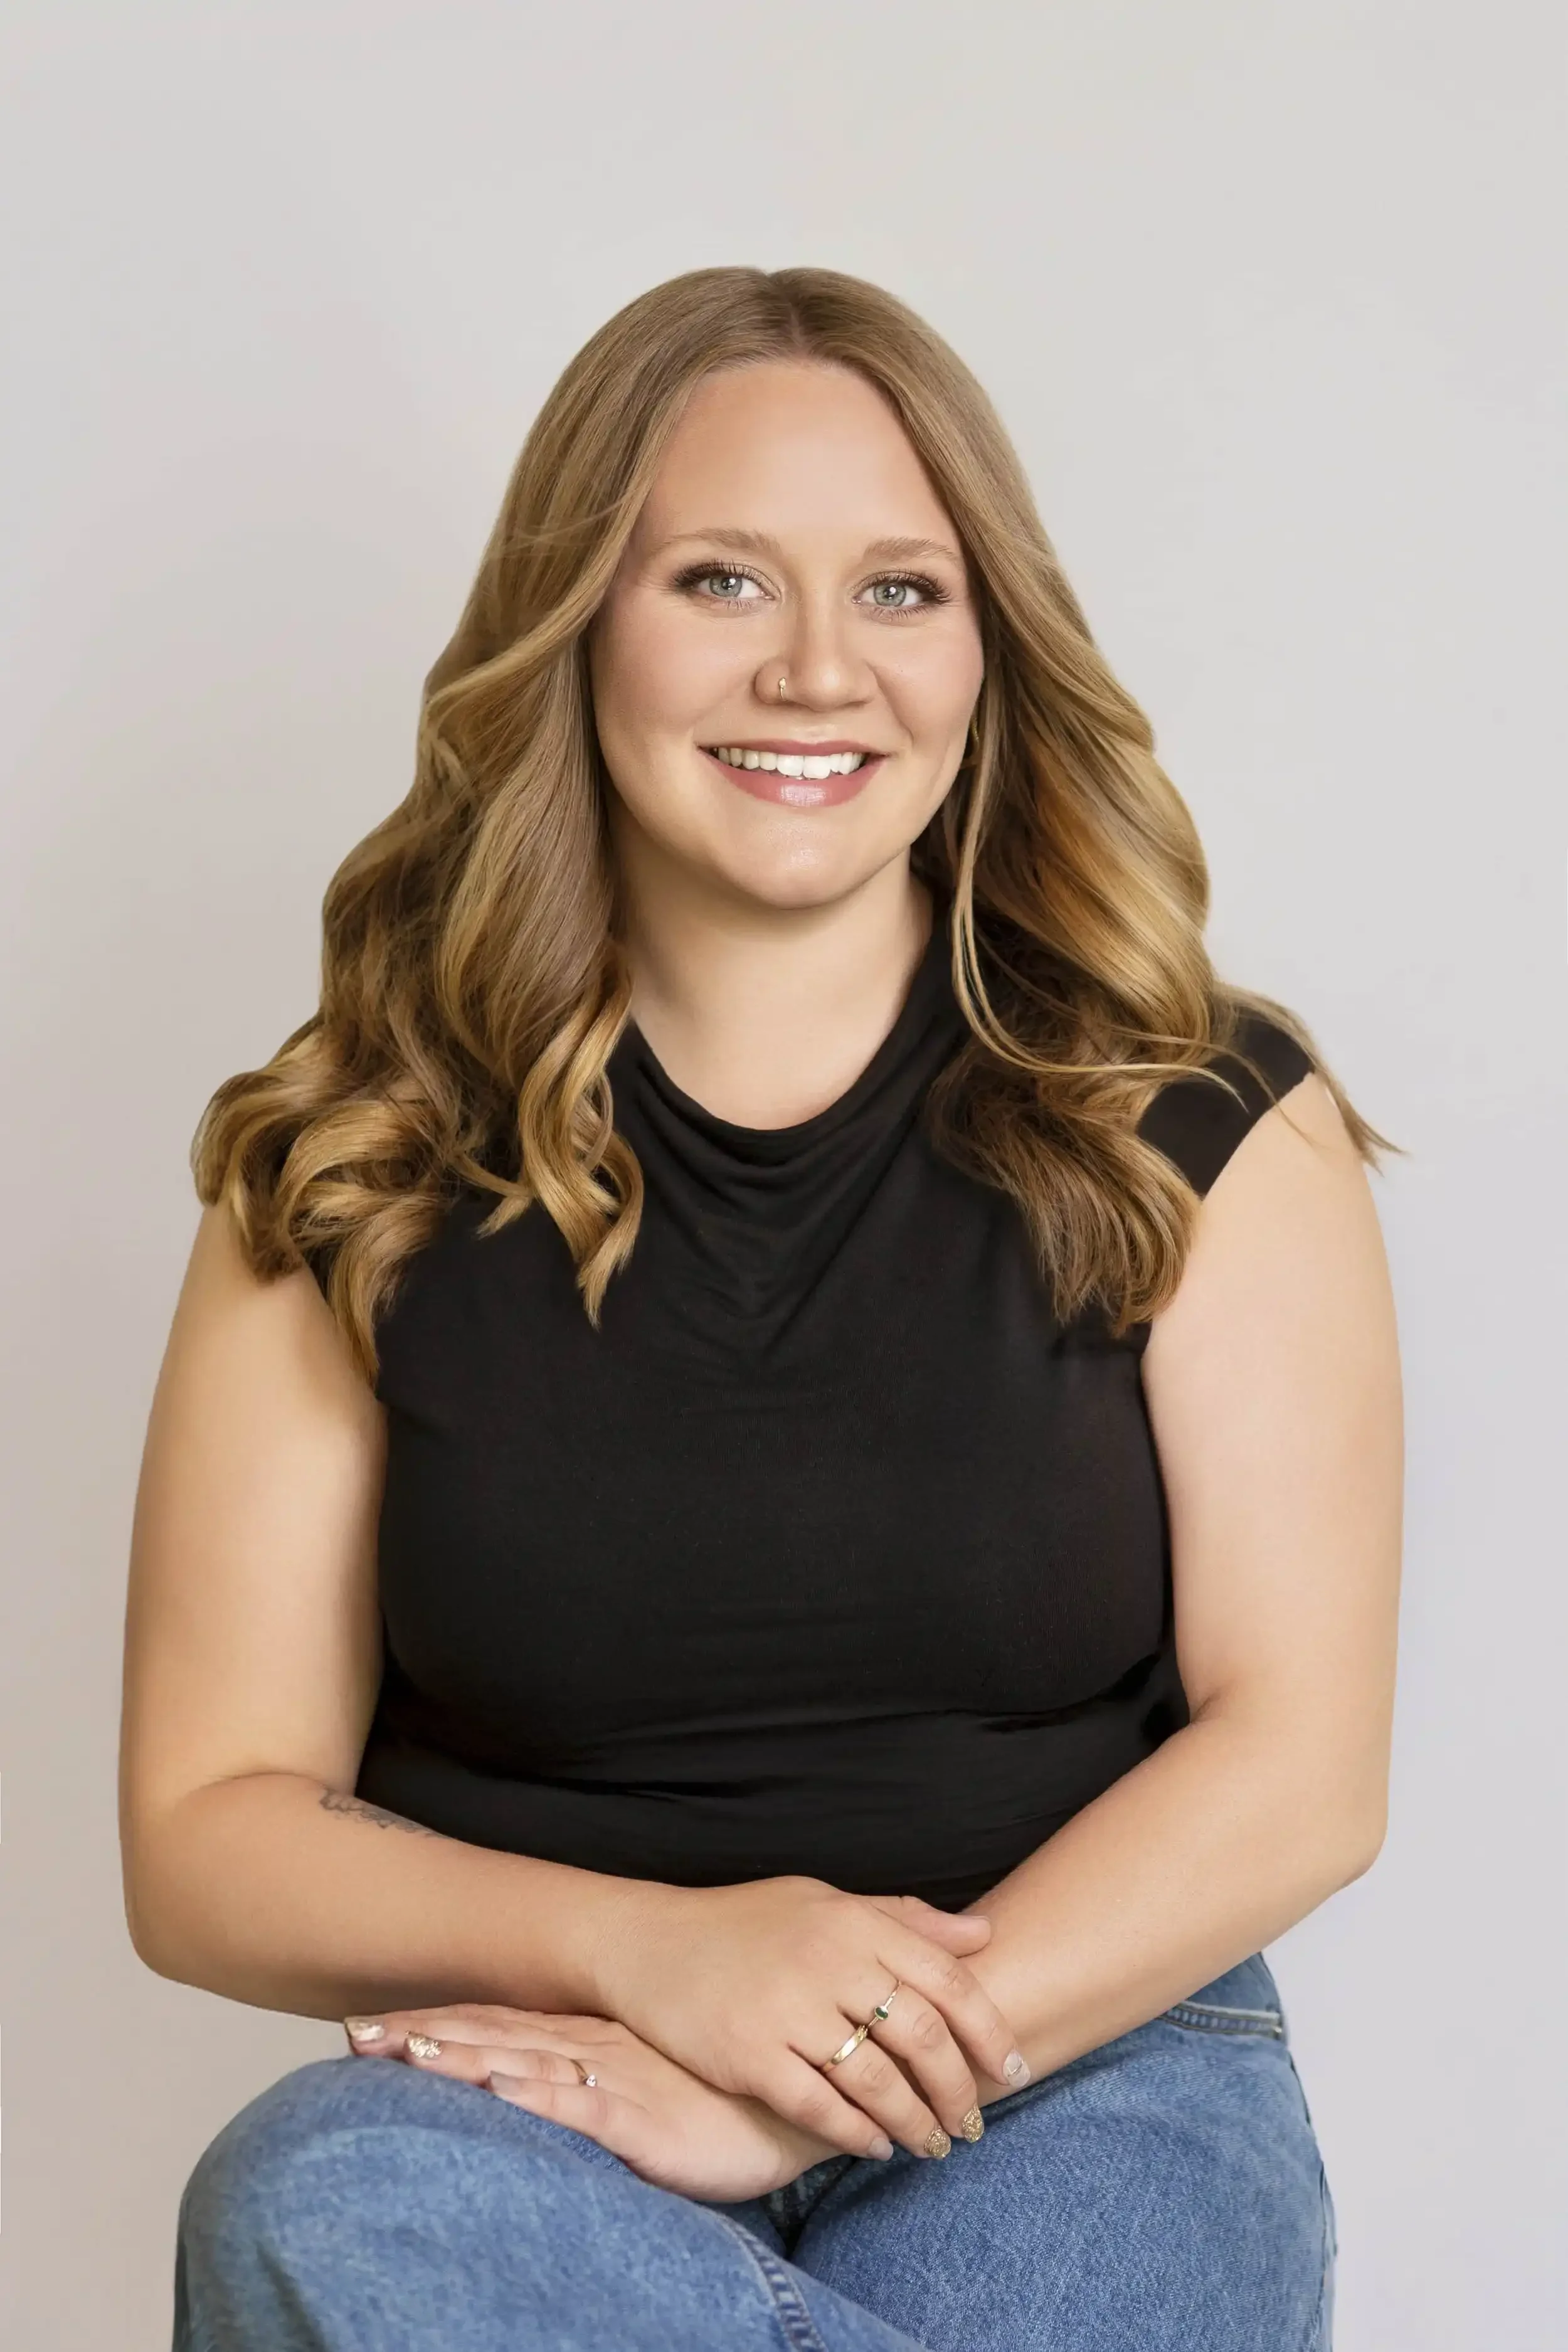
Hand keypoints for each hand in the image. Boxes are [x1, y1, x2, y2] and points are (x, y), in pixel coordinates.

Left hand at [344, 2002, 843, 2201]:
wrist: (797, 2099)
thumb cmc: (725, 2096)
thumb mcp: (648, 2084)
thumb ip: (600, 2076)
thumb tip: (544, 2074)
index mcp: (589, 2041)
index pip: (497, 2025)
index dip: (434, 2022)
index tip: (367, 2024)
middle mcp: (590, 2051)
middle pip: (489, 2038)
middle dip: (419, 2036)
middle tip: (350, 2033)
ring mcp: (612, 2082)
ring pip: (518, 2066)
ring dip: (457, 2057)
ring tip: (398, 2050)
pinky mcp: (639, 2122)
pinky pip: (577, 2109)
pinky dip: (532, 2096)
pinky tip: (493, 2090)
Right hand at [590, 1876, 1028, 2161]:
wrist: (647, 1942)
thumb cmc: (744, 1923)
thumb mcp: (824, 1902)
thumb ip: (902, 1920)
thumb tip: (982, 1937)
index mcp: (853, 1921)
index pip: (947, 1979)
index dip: (989, 2030)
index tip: (1016, 2068)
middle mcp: (827, 1961)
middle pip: (923, 2035)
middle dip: (960, 2089)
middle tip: (975, 2122)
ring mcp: (787, 2009)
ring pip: (878, 2080)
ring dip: (916, 2122)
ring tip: (934, 2145)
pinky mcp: (749, 2055)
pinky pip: (821, 2108)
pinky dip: (858, 2135)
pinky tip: (876, 2147)